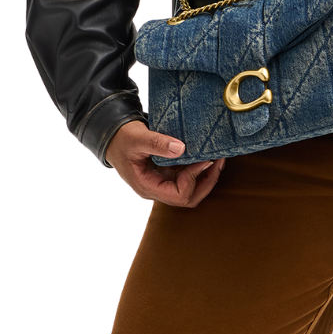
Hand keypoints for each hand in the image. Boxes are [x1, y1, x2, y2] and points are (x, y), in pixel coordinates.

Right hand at [105, 120, 224, 207]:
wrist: (113, 136)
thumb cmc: (122, 138)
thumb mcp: (137, 138)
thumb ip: (157, 143)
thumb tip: (181, 148)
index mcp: (148, 186)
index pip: (178, 195)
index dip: (194, 179)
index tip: (204, 159)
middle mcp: (157, 188)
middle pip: (188, 198)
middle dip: (207, 181)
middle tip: (219, 161)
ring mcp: (162, 181)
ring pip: (190, 189)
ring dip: (206, 176)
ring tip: (218, 157)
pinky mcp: (166, 172)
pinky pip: (186, 177)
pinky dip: (199, 168)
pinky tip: (206, 155)